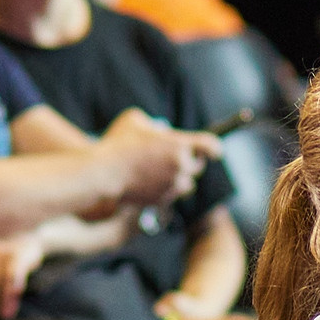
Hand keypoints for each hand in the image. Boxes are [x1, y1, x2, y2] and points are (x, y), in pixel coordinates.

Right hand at [105, 108, 221, 207]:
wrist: (104, 172)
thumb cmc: (117, 143)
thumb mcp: (135, 119)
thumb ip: (151, 123)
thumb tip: (157, 129)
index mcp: (179, 145)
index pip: (211, 146)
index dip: (214, 148)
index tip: (215, 151)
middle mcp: (181, 166)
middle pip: (198, 166)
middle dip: (192, 161)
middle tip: (180, 156)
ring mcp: (172, 186)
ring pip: (187, 184)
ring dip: (180, 178)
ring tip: (164, 170)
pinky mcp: (162, 200)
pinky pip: (171, 196)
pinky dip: (166, 190)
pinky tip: (152, 181)